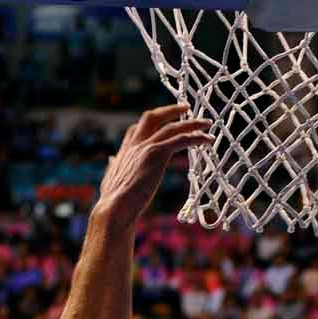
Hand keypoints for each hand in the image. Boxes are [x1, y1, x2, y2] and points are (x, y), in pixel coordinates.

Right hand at [93, 105, 212, 231]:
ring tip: (206, 124)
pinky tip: (207, 139)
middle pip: (152, 117)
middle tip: (186, 108)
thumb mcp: (111, 179)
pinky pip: (181, 139)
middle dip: (170, 110)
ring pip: (172, 126)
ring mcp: (145, 147)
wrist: (114, 209)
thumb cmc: (112, 204)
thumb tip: (111, 160)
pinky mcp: (157, 154)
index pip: (137, 128)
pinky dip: (196, 137)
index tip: (163, 121)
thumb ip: (113, 167)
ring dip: (192, 123)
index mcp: (124, 151)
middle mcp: (134, 145)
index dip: (152, 122)